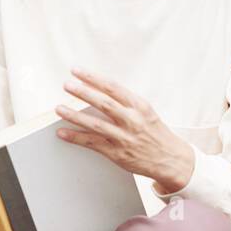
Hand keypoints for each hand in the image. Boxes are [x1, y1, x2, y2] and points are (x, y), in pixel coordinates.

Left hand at [55, 66, 194, 193]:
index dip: (93, 78)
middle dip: (83, 93)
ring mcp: (124, 137)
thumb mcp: (146, 112)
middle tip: (67, 85)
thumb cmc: (155, 133)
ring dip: (75, 116)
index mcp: (139, 106)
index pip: (113, 87)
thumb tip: (99, 90)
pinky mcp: (118, 153)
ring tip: (59, 108)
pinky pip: (93, 143)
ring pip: (96, 124)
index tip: (77, 71)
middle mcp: (132, 120)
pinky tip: (63, 133)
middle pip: (104, 103)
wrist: (170, 159)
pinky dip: (76, 138)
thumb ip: (126, 102)